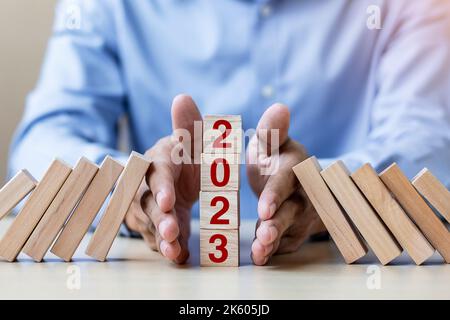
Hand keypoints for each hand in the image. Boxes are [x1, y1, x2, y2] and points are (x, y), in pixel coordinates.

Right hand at [125, 94, 200, 263]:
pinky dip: (167, 248)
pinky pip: (155, 239)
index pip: (156, 174)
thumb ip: (187, 124)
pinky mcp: (149, 225)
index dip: (160, 188)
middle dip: (159, 219)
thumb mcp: (187, 139)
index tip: (167, 201)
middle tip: (172, 232)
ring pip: (148, 225)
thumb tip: (182, 96)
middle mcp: (144, 185)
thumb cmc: (181, 155)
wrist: (169, 175)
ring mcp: (144, 207)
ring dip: (161, 239)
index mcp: (157, 162)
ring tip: (174, 251)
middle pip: (147, 204)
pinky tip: (179, 256)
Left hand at [247, 103, 325, 264]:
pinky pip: (286, 243)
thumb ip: (271, 131)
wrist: (294, 181)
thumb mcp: (272, 143)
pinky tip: (260, 257)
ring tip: (259, 251)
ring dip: (274, 242)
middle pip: (292, 210)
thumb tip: (279, 108)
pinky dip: (273, 251)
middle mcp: (303, 192)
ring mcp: (301, 215)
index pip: (286, 181)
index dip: (275, 195)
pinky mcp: (296, 232)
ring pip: (289, 230)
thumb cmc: (276, 159)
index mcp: (294, 167)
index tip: (264, 209)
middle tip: (264, 234)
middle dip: (278, 224)